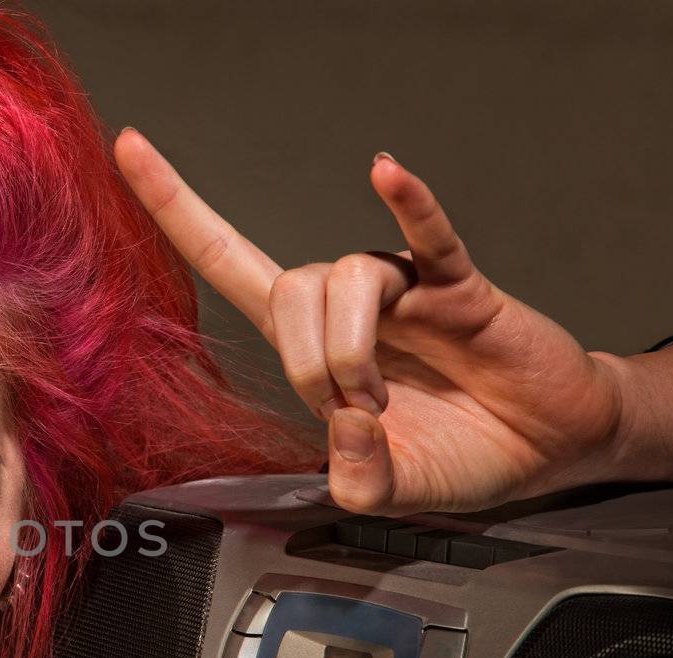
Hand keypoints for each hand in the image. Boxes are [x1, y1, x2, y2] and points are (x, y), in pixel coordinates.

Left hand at [113, 128, 627, 515]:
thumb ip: (356, 481)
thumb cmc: (463, 457)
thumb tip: (346, 426)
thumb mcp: (391, 493)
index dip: (177, 211)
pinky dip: (408, 203)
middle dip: (308, 361)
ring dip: (353, 347)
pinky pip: (429, 236)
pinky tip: (386, 174)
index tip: (127, 149)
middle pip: (287, 286)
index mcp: (313, 348)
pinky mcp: (460, 286)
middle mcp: (348, 308)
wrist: (546, 448)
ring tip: (384, 400)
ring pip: (345, 276)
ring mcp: (404, 291)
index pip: (229, 264)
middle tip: (352, 413)